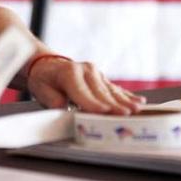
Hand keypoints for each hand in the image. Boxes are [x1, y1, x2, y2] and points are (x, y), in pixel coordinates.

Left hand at [26, 57, 145, 114]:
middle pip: (101, 92)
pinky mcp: (101, 77)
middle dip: (115, 105)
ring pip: (111, 90)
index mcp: (69, 73)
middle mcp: (85, 70)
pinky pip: (115, 88)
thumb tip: (68, 111)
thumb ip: (55, 102)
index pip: (83, 93)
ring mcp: (95, 72)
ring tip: (137, 109)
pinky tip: (139, 100)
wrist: (47, 65)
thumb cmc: (44, 80)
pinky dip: (127, 96)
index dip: (95, 104)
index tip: (106, 112)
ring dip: (125, 101)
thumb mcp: (42, 91)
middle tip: (127, 114)